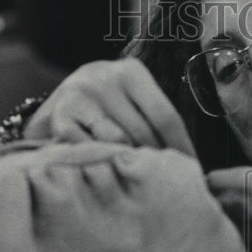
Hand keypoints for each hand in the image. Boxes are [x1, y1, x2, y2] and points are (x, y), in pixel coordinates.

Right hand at [24, 58, 195, 157]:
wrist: (58, 102)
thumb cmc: (109, 105)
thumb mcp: (133, 98)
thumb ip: (155, 117)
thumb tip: (190, 159)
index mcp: (131, 72)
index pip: (165, 116)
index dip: (181, 146)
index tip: (193, 168)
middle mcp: (103, 79)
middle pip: (143, 132)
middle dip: (156, 159)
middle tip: (166, 180)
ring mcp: (78, 97)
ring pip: (118, 143)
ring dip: (130, 161)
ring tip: (139, 174)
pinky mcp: (58, 119)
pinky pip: (91, 150)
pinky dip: (102, 161)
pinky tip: (108, 168)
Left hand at [206, 166, 251, 251]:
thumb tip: (228, 182)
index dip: (224, 180)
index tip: (207, 176)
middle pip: (244, 208)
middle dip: (218, 201)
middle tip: (199, 193)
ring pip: (245, 231)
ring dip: (224, 221)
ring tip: (209, 210)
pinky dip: (238, 239)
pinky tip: (229, 232)